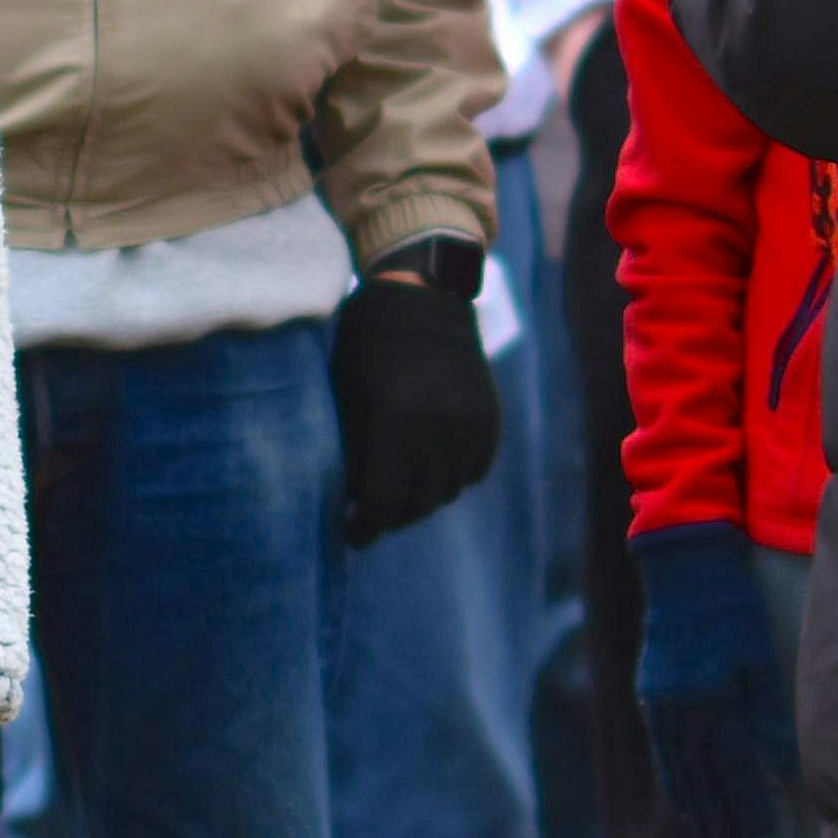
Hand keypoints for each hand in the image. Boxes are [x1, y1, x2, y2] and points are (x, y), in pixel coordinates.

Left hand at [331, 264, 501, 545]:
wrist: (421, 301)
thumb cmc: (365, 350)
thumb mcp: (348, 400)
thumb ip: (354, 453)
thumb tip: (357, 503)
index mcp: (395, 426)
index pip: (381, 501)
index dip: (365, 527)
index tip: (352, 536)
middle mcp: (439, 432)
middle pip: (417, 503)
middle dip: (392, 516)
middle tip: (375, 517)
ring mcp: (470, 426)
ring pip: (447, 491)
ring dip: (423, 498)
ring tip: (401, 492)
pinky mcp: (490, 420)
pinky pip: (473, 471)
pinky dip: (452, 477)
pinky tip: (432, 470)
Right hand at [630, 522, 796, 837]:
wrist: (684, 574)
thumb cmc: (733, 611)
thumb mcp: (760, 659)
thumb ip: (769, 716)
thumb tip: (783, 767)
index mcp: (712, 701)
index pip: (732, 767)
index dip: (745, 802)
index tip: (759, 831)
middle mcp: (680, 711)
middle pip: (701, 777)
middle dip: (717, 815)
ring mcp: (659, 705)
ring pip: (676, 769)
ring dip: (692, 805)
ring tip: (706, 834)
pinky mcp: (649, 695)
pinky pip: (661, 750)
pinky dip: (671, 778)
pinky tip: (680, 795)